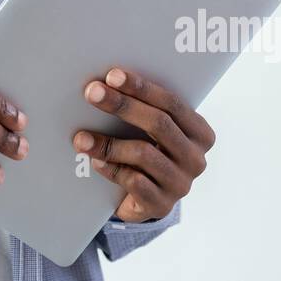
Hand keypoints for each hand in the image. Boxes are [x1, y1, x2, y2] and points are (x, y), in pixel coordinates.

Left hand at [72, 67, 214, 222]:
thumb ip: (144, 108)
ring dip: (108, 143)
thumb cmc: (147, 151)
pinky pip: (134, 182)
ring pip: (144, 153)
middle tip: (92, 93)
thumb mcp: (153, 131)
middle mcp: (195, 159)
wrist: (145, 199)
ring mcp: (181, 184)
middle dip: (122, 105)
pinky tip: (95, 162)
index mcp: (199, 133)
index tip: (112, 76)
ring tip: (81, 137)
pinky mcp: (161, 205)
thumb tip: (108, 82)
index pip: (172, 103)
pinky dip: (111, 169)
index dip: (141, 88)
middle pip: (159, 124)